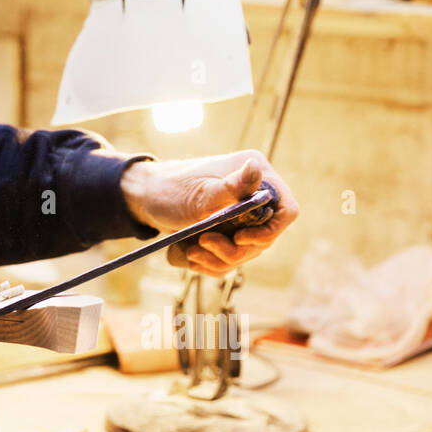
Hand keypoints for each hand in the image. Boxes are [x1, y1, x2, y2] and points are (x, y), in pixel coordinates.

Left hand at [120, 149, 297, 275]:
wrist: (145, 198)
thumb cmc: (170, 189)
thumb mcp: (200, 192)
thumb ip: (231, 187)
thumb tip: (255, 167)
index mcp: (257, 176)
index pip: (286, 210)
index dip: (270, 231)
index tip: (240, 238)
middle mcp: (255, 196)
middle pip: (266, 238)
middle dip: (234, 250)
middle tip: (202, 243)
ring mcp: (244, 217)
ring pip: (247, 252)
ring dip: (219, 259)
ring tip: (191, 250)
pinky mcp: (230, 233)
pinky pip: (231, 259)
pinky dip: (211, 263)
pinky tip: (190, 255)